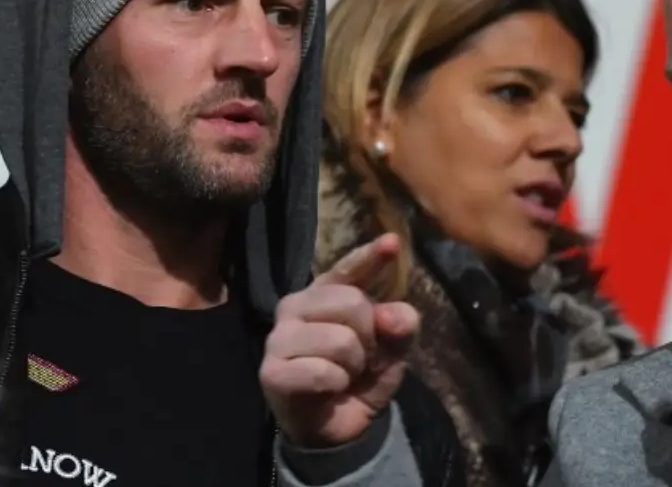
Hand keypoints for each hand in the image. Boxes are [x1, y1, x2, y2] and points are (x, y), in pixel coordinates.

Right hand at [259, 233, 419, 446]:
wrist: (331, 430)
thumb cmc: (357, 380)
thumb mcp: (390, 354)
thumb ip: (399, 329)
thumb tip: (396, 315)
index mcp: (324, 294)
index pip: (348, 270)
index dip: (370, 257)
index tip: (393, 242)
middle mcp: (296, 306)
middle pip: (351, 302)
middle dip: (368, 337)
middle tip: (358, 359)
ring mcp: (279, 337)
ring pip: (340, 340)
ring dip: (353, 366)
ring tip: (341, 376)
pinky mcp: (272, 371)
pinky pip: (323, 371)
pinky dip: (336, 385)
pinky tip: (327, 390)